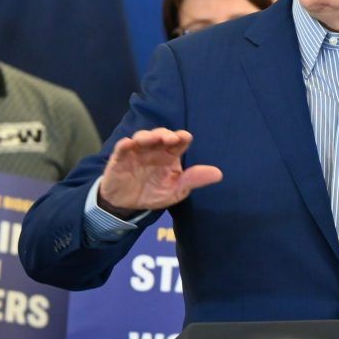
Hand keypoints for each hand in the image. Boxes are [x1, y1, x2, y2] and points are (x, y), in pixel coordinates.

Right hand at [98, 128, 222, 213]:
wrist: (126, 204)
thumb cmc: (152, 193)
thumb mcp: (175, 191)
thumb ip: (193, 181)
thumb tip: (219, 174)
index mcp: (169, 155)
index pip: (178, 142)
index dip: (181, 137)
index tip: (185, 137)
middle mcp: (154, 149)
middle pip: (160, 135)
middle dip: (165, 134)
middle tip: (170, 139)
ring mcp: (136, 152)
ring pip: (142, 137)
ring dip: (147, 136)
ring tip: (152, 139)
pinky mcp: (120, 158)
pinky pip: (122, 148)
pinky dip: (125, 144)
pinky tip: (129, 144)